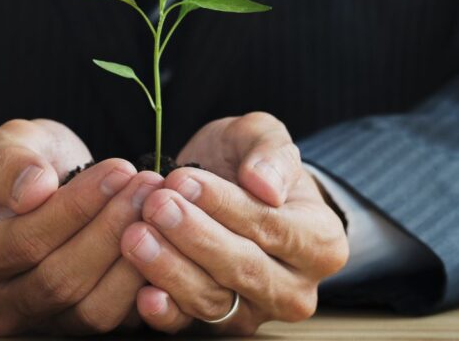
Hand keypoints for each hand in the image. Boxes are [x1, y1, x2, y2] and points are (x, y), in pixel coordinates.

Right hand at [0, 118, 161, 334]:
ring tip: (157, 207)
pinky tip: (165, 240)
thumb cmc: (28, 165)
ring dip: (134, 256)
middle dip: (111, 229)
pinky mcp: (81, 328)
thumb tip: (33, 190)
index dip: (76, 207)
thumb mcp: (13, 142)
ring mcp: (41, 323)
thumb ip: (12, 160)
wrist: (47, 191)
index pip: (24, 242)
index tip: (118, 169)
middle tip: (148, 186)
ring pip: (93, 308)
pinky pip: (120, 321)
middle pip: (60, 280)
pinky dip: (147, 283)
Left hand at [121, 112, 348, 334]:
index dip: (226, 206)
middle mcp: (295, 289)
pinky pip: (189, 325)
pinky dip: (165, 311)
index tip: (184, 181)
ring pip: (214, 300)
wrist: (229, 192)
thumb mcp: (263, 137)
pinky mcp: (217, 326)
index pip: (272, 228)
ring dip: (171, 269)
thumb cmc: (249, 165)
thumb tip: (265, 185)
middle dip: (195, 237)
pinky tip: (143, 292)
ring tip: (137, 235)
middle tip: (156, 206)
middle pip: (244, 269)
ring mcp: (256, 313)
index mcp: (321, 243)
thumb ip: (271, 153)